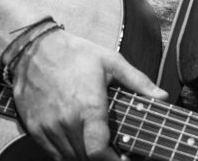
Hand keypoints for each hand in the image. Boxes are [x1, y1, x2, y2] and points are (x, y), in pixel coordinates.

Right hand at [10, 29, 167, 159]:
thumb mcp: (111, 62)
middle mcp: (66, 122)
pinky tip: (78, 144)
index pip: (98, 151)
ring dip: (85, 157)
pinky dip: (67, 154)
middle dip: (103, 159)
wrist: (34, 48)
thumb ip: (138, 82)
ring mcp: (48, 127)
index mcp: (88, 107)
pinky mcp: (35, 129)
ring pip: (69, 157)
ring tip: (98, 148)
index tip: (125, 159)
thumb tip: (162, 96)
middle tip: (116, 152)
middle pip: (86, 158)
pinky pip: (52, 153)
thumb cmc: (74, 53)